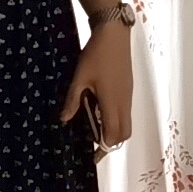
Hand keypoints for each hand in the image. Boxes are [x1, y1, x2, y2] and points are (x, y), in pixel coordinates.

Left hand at [61, 17, 132, 153]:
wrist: (114, 35)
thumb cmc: (96, 55)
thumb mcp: (80, 77)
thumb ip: (73, 100)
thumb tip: (64, 119)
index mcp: (112, 102)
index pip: (113, 134)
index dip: (103, 148)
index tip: (92, 156)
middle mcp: (124, 102)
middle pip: (124, 133)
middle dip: (112, 143)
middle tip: (94, 146)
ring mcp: (128, 95)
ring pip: (127, 123)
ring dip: (114, 131)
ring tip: (96, 129)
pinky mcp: (128, 89)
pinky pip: (126, 112)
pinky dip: (116, 119)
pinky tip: (101, 111)